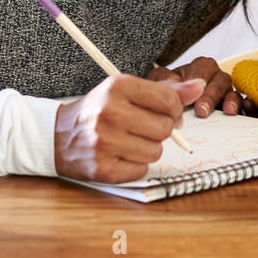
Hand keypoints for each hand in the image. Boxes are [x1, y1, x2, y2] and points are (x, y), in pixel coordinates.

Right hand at [53, 74, 205, 182]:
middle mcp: (110, 112)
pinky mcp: (103, 169)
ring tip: (128, 141)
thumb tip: (200, 86)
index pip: (169, 100)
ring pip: (156, 151)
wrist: (56, 136)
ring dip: (148, 148)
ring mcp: (105, 142)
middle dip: (160, 130)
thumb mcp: (126, 91)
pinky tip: (119, 155)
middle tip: (143, 127)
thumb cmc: (98, 110)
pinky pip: (141, 170)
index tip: (165, 112)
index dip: (174, 109)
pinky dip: (135, 165)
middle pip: (165, 128)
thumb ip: (165, 91)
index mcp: (117, 87)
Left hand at [147, 56, 257, 116]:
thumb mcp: (158, 84)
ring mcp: (228, 95)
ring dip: (232, 101)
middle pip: (221, 80)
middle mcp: (216, 80)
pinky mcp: (237, 112)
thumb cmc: (166, 94)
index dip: (198, 78)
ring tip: (228, 111)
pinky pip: (248, 108)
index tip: (189, 90)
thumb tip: (173, 83)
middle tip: (201, 111)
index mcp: (199, 69)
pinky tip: (246, 111)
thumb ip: (162, 80)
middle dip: (212, 95)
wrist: (168, 114)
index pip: (204, 67)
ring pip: (235, 93)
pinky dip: (250, 108)